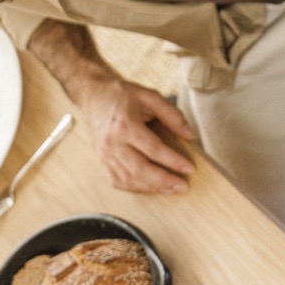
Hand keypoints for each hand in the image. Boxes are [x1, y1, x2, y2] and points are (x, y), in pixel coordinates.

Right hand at [74, 75, 197, 193]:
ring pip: (129, 179)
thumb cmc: (122, 95)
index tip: (190, 169)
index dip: (173, 161)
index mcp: (125, 125)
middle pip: (140, 170)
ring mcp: (105, 154)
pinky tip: (150, 186)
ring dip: (152, 188)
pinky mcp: (101, 161)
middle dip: (164, 181)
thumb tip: (190, 136)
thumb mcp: (151, 97)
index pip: (154, 150)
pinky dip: (136, 188)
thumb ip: (172, 115)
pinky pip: (118, 181)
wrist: (94, 95)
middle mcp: (113, 143)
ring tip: (171, 188)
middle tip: (183, 186)